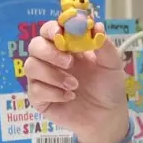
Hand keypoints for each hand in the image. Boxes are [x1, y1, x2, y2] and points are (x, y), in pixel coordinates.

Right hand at [21, 19, 130, 142]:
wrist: (107, 117)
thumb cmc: (108, 87)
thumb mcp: (112, 64)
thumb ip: (104, 45)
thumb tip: (97, 26)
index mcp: (66, 47)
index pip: (49, 31)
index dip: (51, 29)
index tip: (60, 33)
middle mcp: (50, 61)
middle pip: (34, 46)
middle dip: (49, 52)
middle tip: (69, 63)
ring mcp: (42, 79)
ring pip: (30, 67)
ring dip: (52, 75)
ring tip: (74, 85)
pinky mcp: (39, 98)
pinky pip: (35, 90)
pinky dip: (53, 93)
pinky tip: (69, 97)